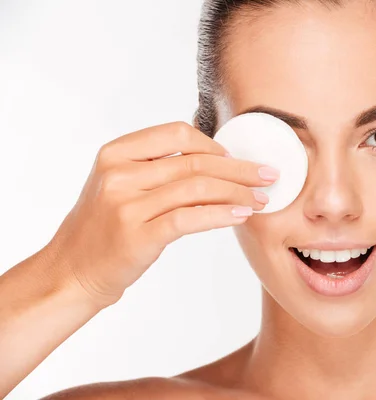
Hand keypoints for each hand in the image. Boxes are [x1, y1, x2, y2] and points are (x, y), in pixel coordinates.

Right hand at [48, 121, 277, 307]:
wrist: (72, 272)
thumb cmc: (103, 228)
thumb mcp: (119, 185)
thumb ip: (154, 167)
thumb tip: (214, 157)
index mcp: (115, 153)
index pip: (177, 134)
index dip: (214, 145)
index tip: (237, 159)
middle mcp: (119, 174)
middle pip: (195, 161)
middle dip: (240, 169)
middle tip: (268, 175)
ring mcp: (126, 205)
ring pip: (198, 187)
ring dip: (238, 192)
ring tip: (261, 199)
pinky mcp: (138, 236)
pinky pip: (191, 218)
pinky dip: (222, 214)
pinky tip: (241, 215)